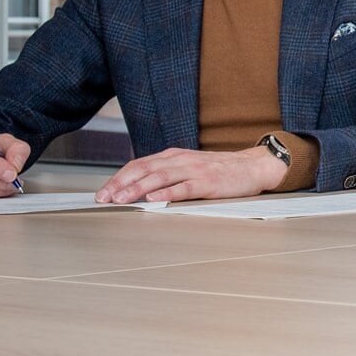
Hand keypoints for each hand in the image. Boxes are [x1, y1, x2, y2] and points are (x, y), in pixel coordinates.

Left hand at [96, 147, 286, 203]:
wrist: (253, 166)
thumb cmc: (220, 170)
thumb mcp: (189, 166)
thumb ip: (167, 173)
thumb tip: (138, 189)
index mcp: (173, 155)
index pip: (139, 164)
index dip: (118, 178)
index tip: (103, 193)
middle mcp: (181, 160)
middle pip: (144, 169)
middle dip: (121, 184)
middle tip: (104, 198)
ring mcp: (195, 170)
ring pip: (160, 177)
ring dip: (138, 189)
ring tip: (122, 199)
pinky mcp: (209, 183)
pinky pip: (184, 188)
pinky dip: (167, 193)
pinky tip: (154, 200)